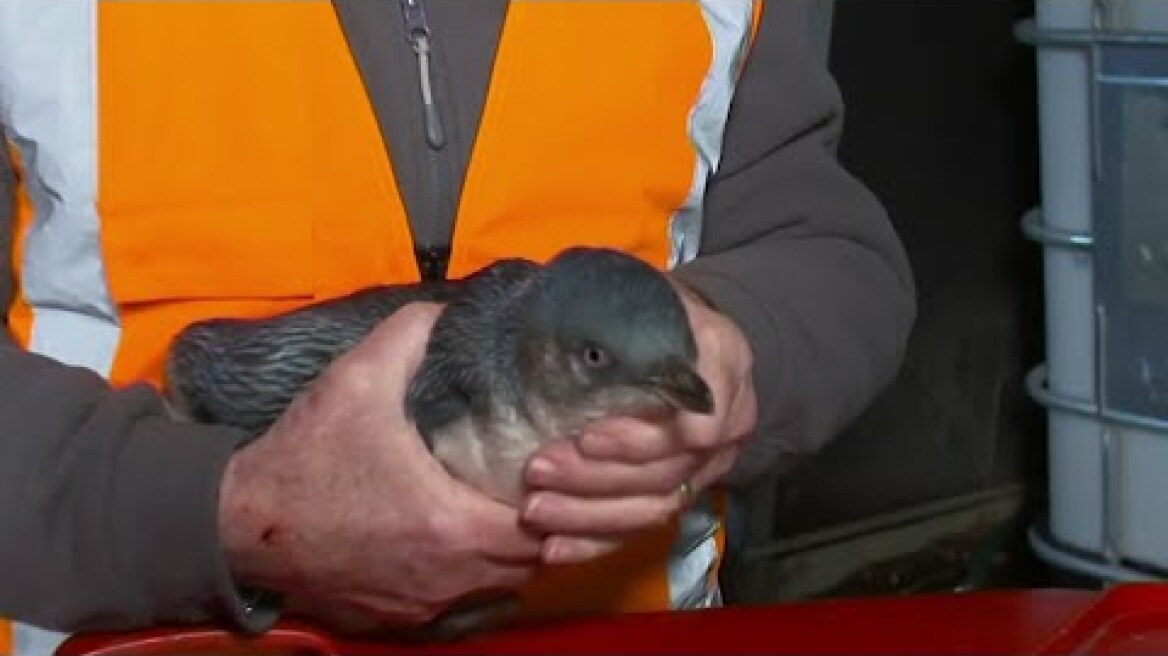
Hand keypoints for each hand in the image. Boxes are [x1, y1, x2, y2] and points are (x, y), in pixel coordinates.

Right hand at [218, 303, 543, 630]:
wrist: (238, 524)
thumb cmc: (303, 456)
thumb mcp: (355, 381)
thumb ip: (409, 337)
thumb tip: (446, 308)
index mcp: (449, 524)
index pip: (541, 526)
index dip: (555, 496)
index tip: (548, 464)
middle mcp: (446, 576)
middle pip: (528, 563)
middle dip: (542, 526)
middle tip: (535, 483)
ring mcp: (422, 604)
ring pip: (497, 588)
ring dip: (509, 554)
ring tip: (505, 508)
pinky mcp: (396, 618)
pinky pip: (460, 606)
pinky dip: (473, 578)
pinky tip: (462, 543)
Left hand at [521, 281, 756, 564]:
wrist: (690, 339)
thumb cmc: (656, 308)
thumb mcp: (649, 290)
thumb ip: (626, 307)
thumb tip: (562, 314)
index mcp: (722, 363)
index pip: (695, 419)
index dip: (640, 437)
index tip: (587, 436)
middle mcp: (727, 421)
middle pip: (666, 470)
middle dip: (597, 477)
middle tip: (539, 468)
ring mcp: (706, 465)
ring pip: (653, 507)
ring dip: (589, 514)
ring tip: (536, 508)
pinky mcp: (679, 492)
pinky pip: (641, 529)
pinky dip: (596, 542)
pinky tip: (555, 546)